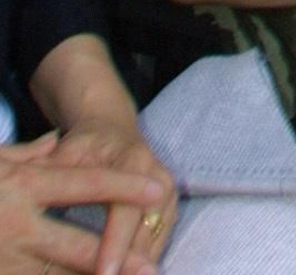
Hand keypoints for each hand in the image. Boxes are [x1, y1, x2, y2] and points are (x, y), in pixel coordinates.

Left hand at [50, 116, 176, 274]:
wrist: (113, 127)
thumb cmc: (86, 143)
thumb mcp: (68, 151)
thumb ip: (54, 174)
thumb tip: (34, 195)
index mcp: (133, 161)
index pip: (126, 211)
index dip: (114, 245)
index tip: (103, 273)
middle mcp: (158, 177)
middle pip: (145, 232)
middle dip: (129, 264)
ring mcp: (168, 193)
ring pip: (156, 240)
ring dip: (138, 265)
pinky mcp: (170, 205)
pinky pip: (159, 241)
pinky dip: (143, 260)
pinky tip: (128, 272)